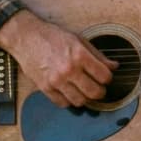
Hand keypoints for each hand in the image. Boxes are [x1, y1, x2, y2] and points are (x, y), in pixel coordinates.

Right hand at [0, 10, 117, 107]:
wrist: (26, 37)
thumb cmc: (53, 37)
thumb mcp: (79, 40)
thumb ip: (98, 55)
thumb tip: (114, 66)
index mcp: (80, 55)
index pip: (104, 76)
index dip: (108, 78)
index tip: (105, 77)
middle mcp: (69, 70)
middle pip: (94, 92)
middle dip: (100, 92)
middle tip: (98, 88)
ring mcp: (56, 80)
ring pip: (79, 101)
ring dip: (85, 98)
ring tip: (84, 91)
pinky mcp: (45, 88)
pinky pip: (62, 103)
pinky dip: (69, 101)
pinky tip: (70, 93)